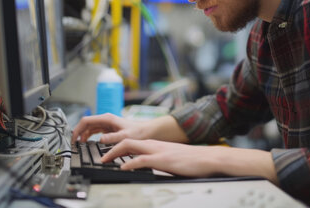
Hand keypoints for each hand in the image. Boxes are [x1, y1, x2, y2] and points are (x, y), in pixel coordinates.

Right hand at [71, 113, 147, 143]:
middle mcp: (105, 119)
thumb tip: (100, 139)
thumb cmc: (138, 132)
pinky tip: (88, 143)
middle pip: (86, 124)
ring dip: (83, 135)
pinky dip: (89, 136)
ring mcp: (106, 124)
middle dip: (78, 133)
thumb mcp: (125, 137)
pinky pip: (95, 131)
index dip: (77, 129)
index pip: (86, 121)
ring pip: (90, 128)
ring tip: (79, 145)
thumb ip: (112, 138)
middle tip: (74, 144)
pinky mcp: (108, 129)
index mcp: (107, 118)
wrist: (146, 131)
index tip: (73, 138)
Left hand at [101, 139, 278, 182]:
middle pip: (126, 141)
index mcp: (155, 145)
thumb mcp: (171, 159)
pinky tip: (123, 168)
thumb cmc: (191, 160)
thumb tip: (147, 167)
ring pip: (130, 147)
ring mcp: (158, 151)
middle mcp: (154, 145)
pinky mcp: (162, 160)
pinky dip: (129, 163)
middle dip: (110, 148)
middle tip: (100, 156)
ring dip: (114, 154)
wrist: (208, 158)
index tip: (107, 153)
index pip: (132, 142)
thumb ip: (158, 160)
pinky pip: (141, 160)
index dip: (117, 147)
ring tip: (104, 160)